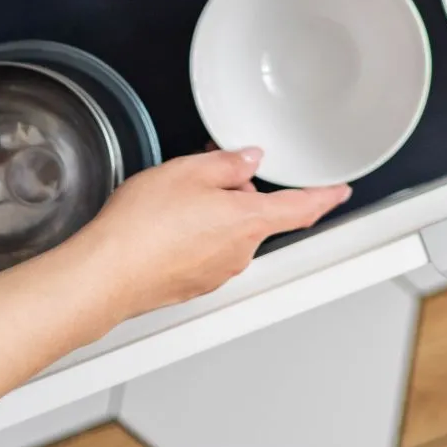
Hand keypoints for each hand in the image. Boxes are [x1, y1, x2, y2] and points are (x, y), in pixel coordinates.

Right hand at [70, 149, 349, 321]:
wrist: (105, 274)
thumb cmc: (143, 226)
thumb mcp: (189, 171)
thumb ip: (228, 163)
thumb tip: (249, 160)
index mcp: (249, 221)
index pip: (302, 208)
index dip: (325, 197)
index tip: (340, 190)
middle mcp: (239, 253)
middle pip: (255, 216)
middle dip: (235, 196)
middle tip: (204, 176)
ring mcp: (216, 273)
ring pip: (226, 234)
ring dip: (210, 216)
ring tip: (171, 203)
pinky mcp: (192, 286)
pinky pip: (203, 253)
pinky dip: (190, 238)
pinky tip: (162, 228)